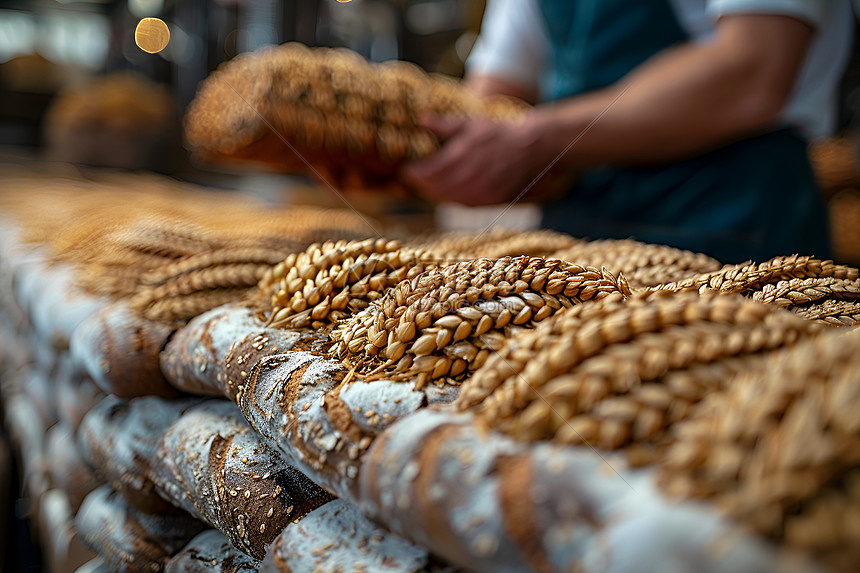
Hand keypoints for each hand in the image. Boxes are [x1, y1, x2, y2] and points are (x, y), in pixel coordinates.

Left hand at [400, 114, 564, 206]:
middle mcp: (468, 177)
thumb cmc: (499, 133)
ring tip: (426, 186)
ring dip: (433, 193)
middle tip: (413, 178)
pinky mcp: (488, 201)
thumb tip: (421, 120)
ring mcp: (479, 192)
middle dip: (420, 184)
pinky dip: (450, 198)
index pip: (426, 172)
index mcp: (461, 156)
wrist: (532, 149)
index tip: (405, 169)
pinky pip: (462, 203)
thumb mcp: (471, 124)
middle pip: (433, 188)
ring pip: (446, 198)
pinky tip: (446, 192)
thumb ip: (444, 126)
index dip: (412, 173)